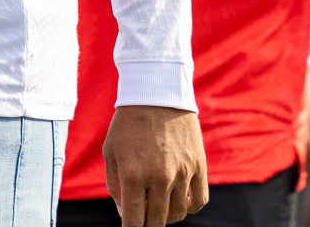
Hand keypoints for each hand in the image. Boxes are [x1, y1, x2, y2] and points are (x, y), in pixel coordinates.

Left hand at [102, 106, 207, 225]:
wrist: (156, 95)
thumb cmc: (127, 124)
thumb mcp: (111, 151)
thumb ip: (115, 184)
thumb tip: (124, 211)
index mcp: (134, 176)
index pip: (135, 220)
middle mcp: (160, 179)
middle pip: (157, 220)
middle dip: (147, 224)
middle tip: (142, 220)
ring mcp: (182, 174)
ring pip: (178, 214)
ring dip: (166, 217)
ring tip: (158, 210)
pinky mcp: (199, 167)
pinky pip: (199, 201)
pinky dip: (189, 208)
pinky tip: (179, 203)